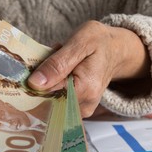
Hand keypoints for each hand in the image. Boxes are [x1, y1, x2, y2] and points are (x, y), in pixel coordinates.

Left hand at [27, 21, 150, 117]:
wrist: (116, 50)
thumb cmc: (100, 42)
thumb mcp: (80, 42)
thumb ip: (57, 64)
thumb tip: (35, 83)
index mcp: (85, 89)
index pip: (47, 94)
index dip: (36, 80)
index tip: (40, 62)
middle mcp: (84, 105)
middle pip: (47, 98)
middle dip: (44, 78)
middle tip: (56, 56)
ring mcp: (81, 109)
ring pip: (50, 98)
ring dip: (49, 80)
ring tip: (63, 61)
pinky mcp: (78, 108)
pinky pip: (57, 99)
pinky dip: (54, 84)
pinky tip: (63, 71)